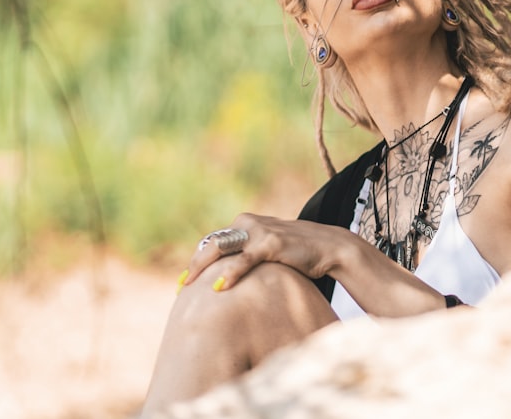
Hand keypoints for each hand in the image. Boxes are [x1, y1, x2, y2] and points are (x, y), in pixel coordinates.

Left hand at [179, 213, 343, 291]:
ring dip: (202, 268)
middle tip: (181, 286)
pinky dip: (231, 273)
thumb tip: (228, 276)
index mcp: (245, 222)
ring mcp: (259, 231)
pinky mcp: (271, 244)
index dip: (197, 260)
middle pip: (212, 243)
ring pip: (221, 248)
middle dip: (194, 265)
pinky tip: (220, 286)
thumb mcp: (269, 250)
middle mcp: (248, 222)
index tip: (184, 281)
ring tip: (189, 285)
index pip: (213, 241)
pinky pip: (244, 260)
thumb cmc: (299, 253)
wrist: (330, 248)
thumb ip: (249, 255)